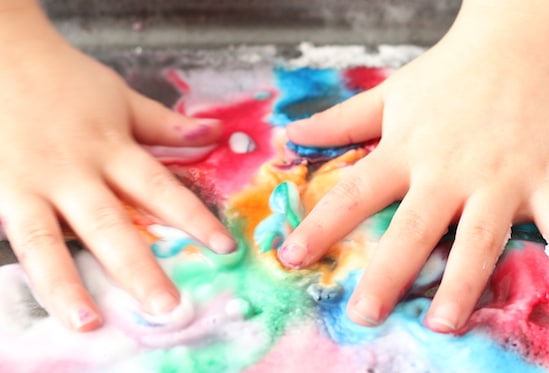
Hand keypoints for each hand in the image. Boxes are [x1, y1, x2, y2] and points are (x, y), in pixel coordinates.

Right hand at [0, 3, 234, 330]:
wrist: (2, 56)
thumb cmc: (66, 82)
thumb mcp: (122, 99)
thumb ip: (166, 125)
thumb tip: (214, 133)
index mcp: (111, 148)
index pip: (160, 189)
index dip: (194, 220)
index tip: (224, 249)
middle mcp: (74, 172)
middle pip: (110, 225)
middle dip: (139, 269)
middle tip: (167, 307)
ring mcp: (31, 187)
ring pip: (49, 241)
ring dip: (69, 286)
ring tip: (89, 324)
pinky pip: (17, 236)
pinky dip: (32, 271)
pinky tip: (47, 301)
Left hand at [279, 1, 548, 332]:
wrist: (516, 42)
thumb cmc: (449, 73)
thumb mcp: (388, 96)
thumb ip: (339, 122)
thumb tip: (290, 135)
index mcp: (406, 151)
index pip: (353, 194)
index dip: (320, 227)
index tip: (291, 257)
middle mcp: (448, 171)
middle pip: (412, 228)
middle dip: (386, 274)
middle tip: (363, 316)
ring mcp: (499, 179)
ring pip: (478, 238)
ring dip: (462, 284)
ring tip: (442, 325)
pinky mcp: (547, 179)